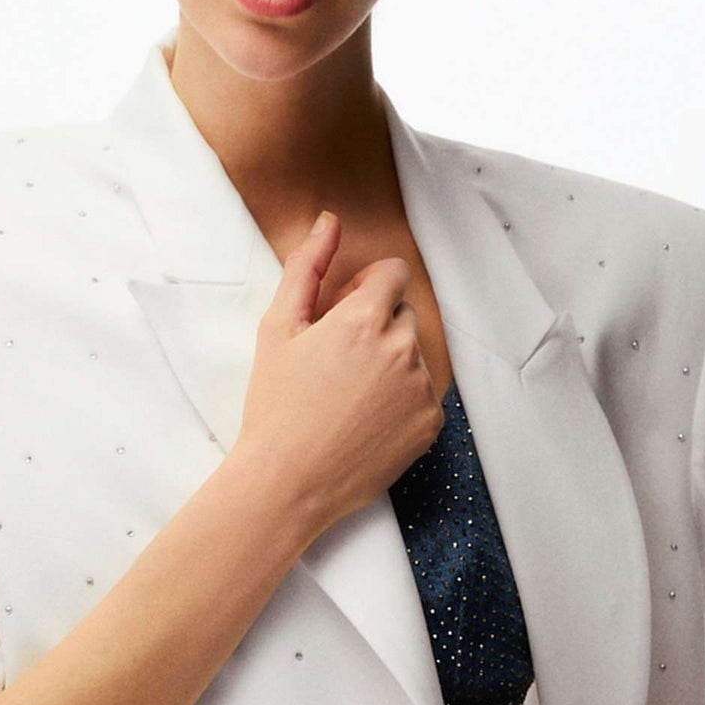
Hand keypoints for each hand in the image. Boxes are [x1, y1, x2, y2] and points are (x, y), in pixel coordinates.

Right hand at [233, 209, 444, 538]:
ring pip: (415, 354)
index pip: (394, 273)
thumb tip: (329, 222)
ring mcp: (421, 389)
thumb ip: (307, 268)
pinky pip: (424, 394)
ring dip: (390, 363)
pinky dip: (402, 401)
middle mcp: (402, 349)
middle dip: (378, 326)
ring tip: (347, 396)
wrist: (287, 482)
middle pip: (404, 314)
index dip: (367, 288)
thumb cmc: (275, 406)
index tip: (343, 313)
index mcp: (364, 319)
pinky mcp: (429, 425)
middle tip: (337, 362)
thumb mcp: (278, 329)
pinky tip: (364, 420)